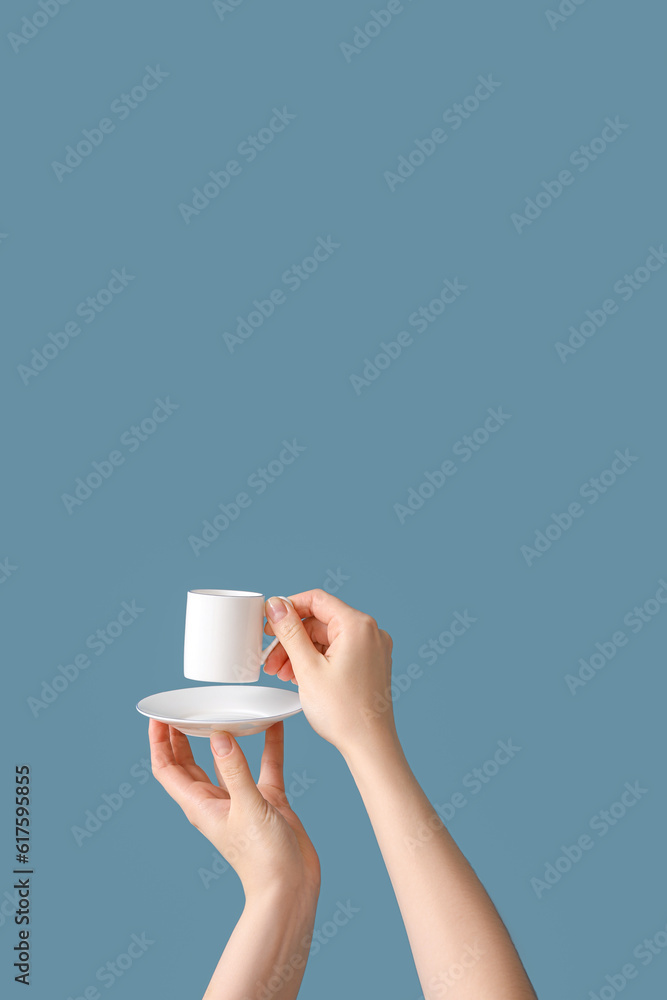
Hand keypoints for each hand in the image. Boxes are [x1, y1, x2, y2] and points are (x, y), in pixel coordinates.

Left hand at [148, 720, 319, 900]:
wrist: (291, 886)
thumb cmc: (262, 858)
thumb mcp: (247, 807)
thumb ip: (234, 769)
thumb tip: (219, 734)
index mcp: (200, 805)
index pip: (168, 769)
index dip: (159, 742)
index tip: (158, 716)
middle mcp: (216, 801)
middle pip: (189, 763)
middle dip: (182, 736)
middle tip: (182, 708)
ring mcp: (241, 800)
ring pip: (225, 761)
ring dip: (221, 737)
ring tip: (221, 710)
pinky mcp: (265, 800)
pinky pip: (264, 765)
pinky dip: (267, 745)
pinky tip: (274, 725)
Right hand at [262, 590, 397, 758]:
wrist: (370, 746)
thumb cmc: (343, 711)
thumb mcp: (307, 668)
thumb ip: (289, 632)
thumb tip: (276, 604)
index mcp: (357, 626)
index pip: (316, 600)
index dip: (288, 608)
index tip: (267, 623)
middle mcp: (370, 632)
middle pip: (320, 622)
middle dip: (291, 639)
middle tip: (269, 659)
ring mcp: (372, 649)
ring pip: (327, 638)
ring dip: (301, 652)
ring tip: (281, 673)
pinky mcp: (370, 664)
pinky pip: (338, 652)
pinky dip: (317, 661)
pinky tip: (299, 676)